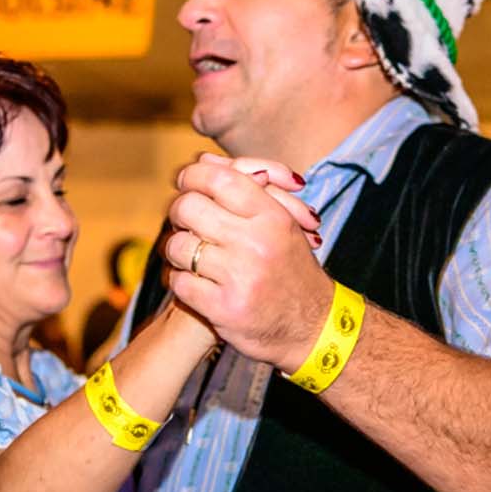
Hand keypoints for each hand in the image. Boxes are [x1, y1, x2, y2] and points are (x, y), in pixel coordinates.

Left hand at [162, 155, 333, 370]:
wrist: (313, 329)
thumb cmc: (292, 271)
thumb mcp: (282, 224)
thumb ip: (245, 190)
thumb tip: (202, 162)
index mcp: (272, 216)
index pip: (219, 179)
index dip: (193, 177)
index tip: (187, 185)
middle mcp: (255, 243)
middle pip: (189, 207)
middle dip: (179, 213)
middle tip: (185, 223)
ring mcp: (238, 276)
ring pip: (178, 246)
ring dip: (177, 251)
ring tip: (189, 256)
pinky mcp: (223, 308)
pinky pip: (180, 282)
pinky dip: (180, 282)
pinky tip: (193, 283)